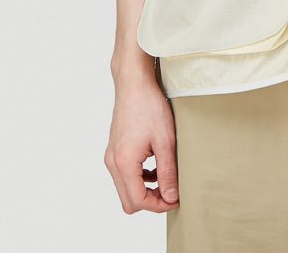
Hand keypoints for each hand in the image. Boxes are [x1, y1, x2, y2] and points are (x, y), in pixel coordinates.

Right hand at [105, 77, 179, 213]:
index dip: (159, 205)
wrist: (134, 83)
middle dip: (151, 201)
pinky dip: (139, 177)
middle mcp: (112, 162)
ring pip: (125, 188)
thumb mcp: (165, 140)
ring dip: (145, 189)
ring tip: (166, 178)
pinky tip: (155, 166)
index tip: (176, 199)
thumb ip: (167, 172)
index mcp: (124, 163)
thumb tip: (171, 197)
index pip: (138, 201)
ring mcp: (111, 156)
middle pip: (128, 200)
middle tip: (171, 192)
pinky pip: (124, 175)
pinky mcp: (114, 149)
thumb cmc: (149, 106)